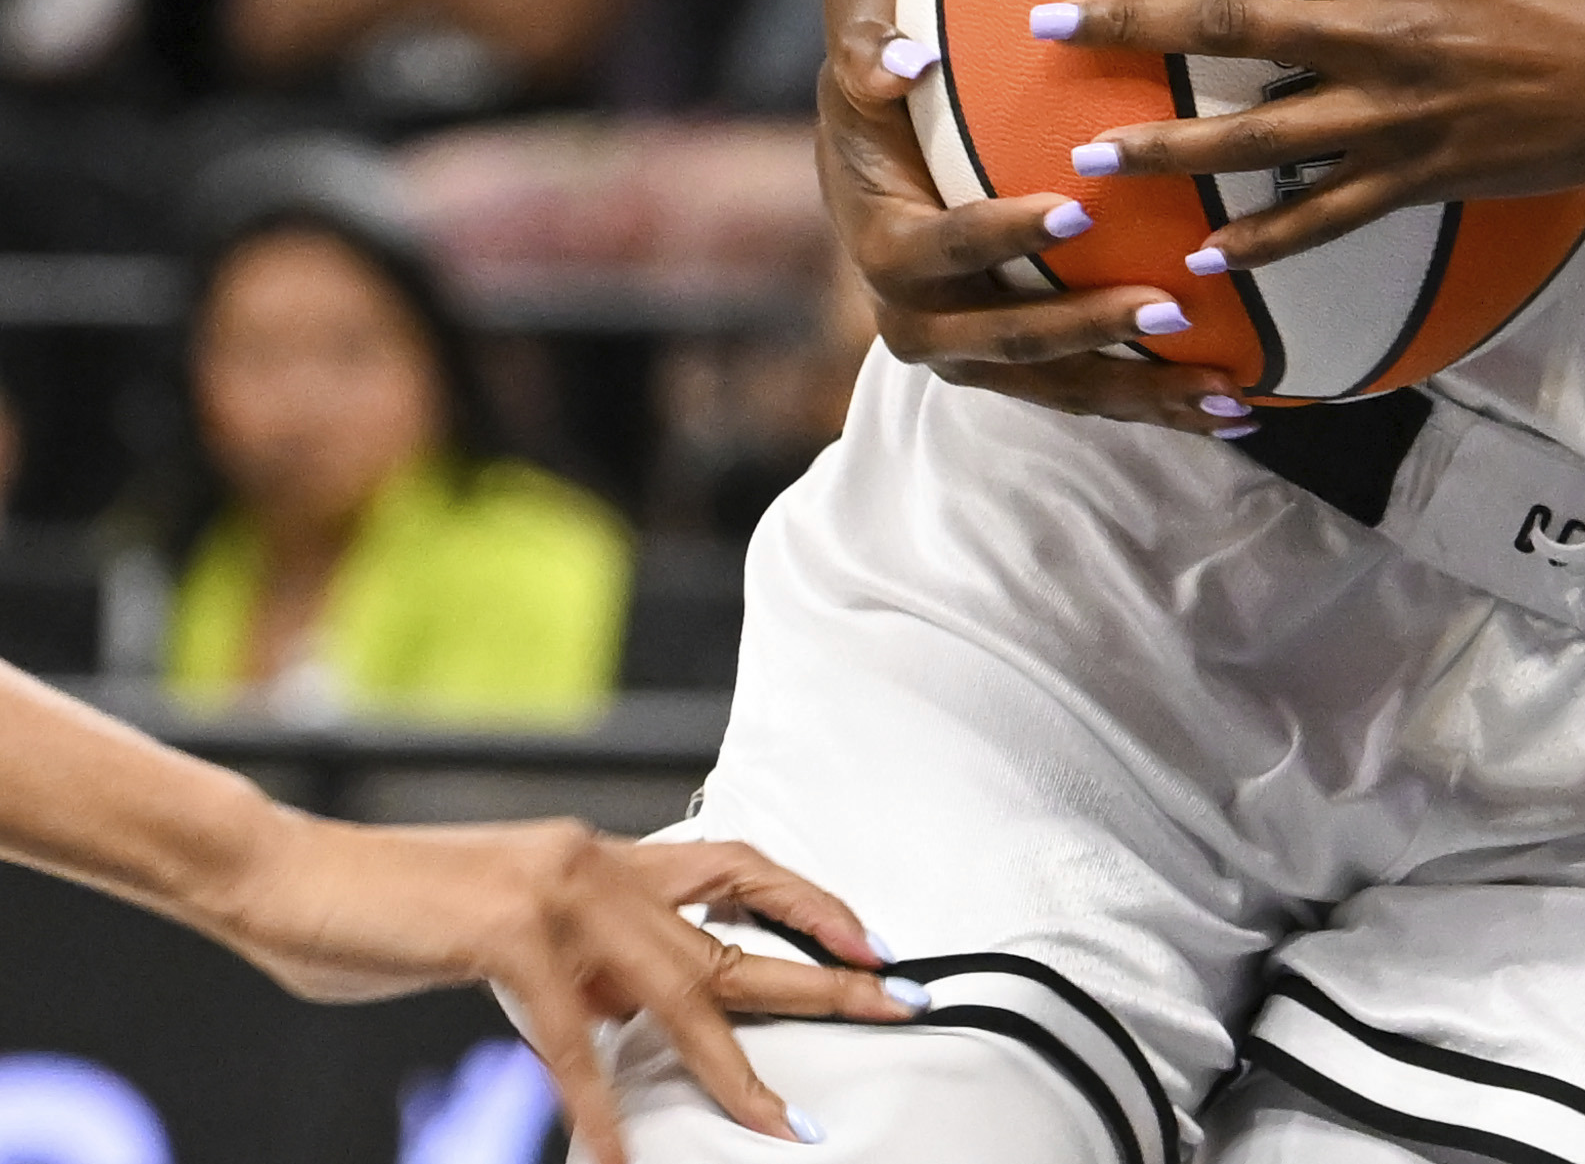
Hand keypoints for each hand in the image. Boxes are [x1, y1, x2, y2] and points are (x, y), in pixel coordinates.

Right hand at [208, 815, 912, 1158]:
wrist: (282, 874)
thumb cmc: (385, 912)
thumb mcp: (508, 937)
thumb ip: (579, 965)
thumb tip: (634, 1015)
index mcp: (601, 857)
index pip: (736, 868)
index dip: (812, 905)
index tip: (875, 947)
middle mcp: (597, 863)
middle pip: (734, 934)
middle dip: (822, 979)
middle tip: (895, 1008)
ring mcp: (558, 894)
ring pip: (678, 989)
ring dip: (734, 1064)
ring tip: (779, 1120)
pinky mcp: (506, 934)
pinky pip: (572, 1037)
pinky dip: (598, 1102)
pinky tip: (618, 1153)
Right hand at [818, 16, 1235, 438]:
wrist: (879, 180)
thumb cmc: (884, 109)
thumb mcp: (858, 71)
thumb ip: (868, 57)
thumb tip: (907, 58)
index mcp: (886, 249)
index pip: (942, 251)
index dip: (1002, 236)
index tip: (1076, 215)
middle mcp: (921, 321)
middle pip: (1008, 338)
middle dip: (1089, 328)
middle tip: (1171, 307)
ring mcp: (971, 357)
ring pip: (1058, 385)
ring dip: (1142, 391)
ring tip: (1225, 391)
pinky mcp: (1016, 373)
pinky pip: (1086, 394)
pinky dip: (1155, 404)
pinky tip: (1232, 410)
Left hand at [1052, 0, 1584, 268]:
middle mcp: (1385, 38)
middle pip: (1232, 31)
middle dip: (1130, 28)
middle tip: (1048, 25)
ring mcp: (1399, 118)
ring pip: (1257, 140)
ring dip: (1169, 149)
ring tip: (1091, 155)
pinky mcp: (1423, 177)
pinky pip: (1325, 219)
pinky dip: (1263, 240)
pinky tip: (1206, 255)